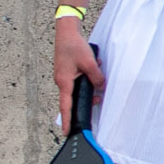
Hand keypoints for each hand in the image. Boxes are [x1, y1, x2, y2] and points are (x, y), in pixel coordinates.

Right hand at [52, 18, 105, 132]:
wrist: (66, 32)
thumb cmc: (73, 46)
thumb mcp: (88, 62)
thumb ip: (96, 77)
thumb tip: (101, 87)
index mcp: (64, 82)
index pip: (66, 105)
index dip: (66, 119)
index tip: (66, 132)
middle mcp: (62, 81)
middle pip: (74, 98)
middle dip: (87, 98)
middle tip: (98, 99)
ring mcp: (64, 76)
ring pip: (79, 87)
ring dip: (90, 82)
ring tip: (97, 69)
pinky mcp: (68, 71)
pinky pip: (79, 79)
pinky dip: (88, 75)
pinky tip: (95, 64)